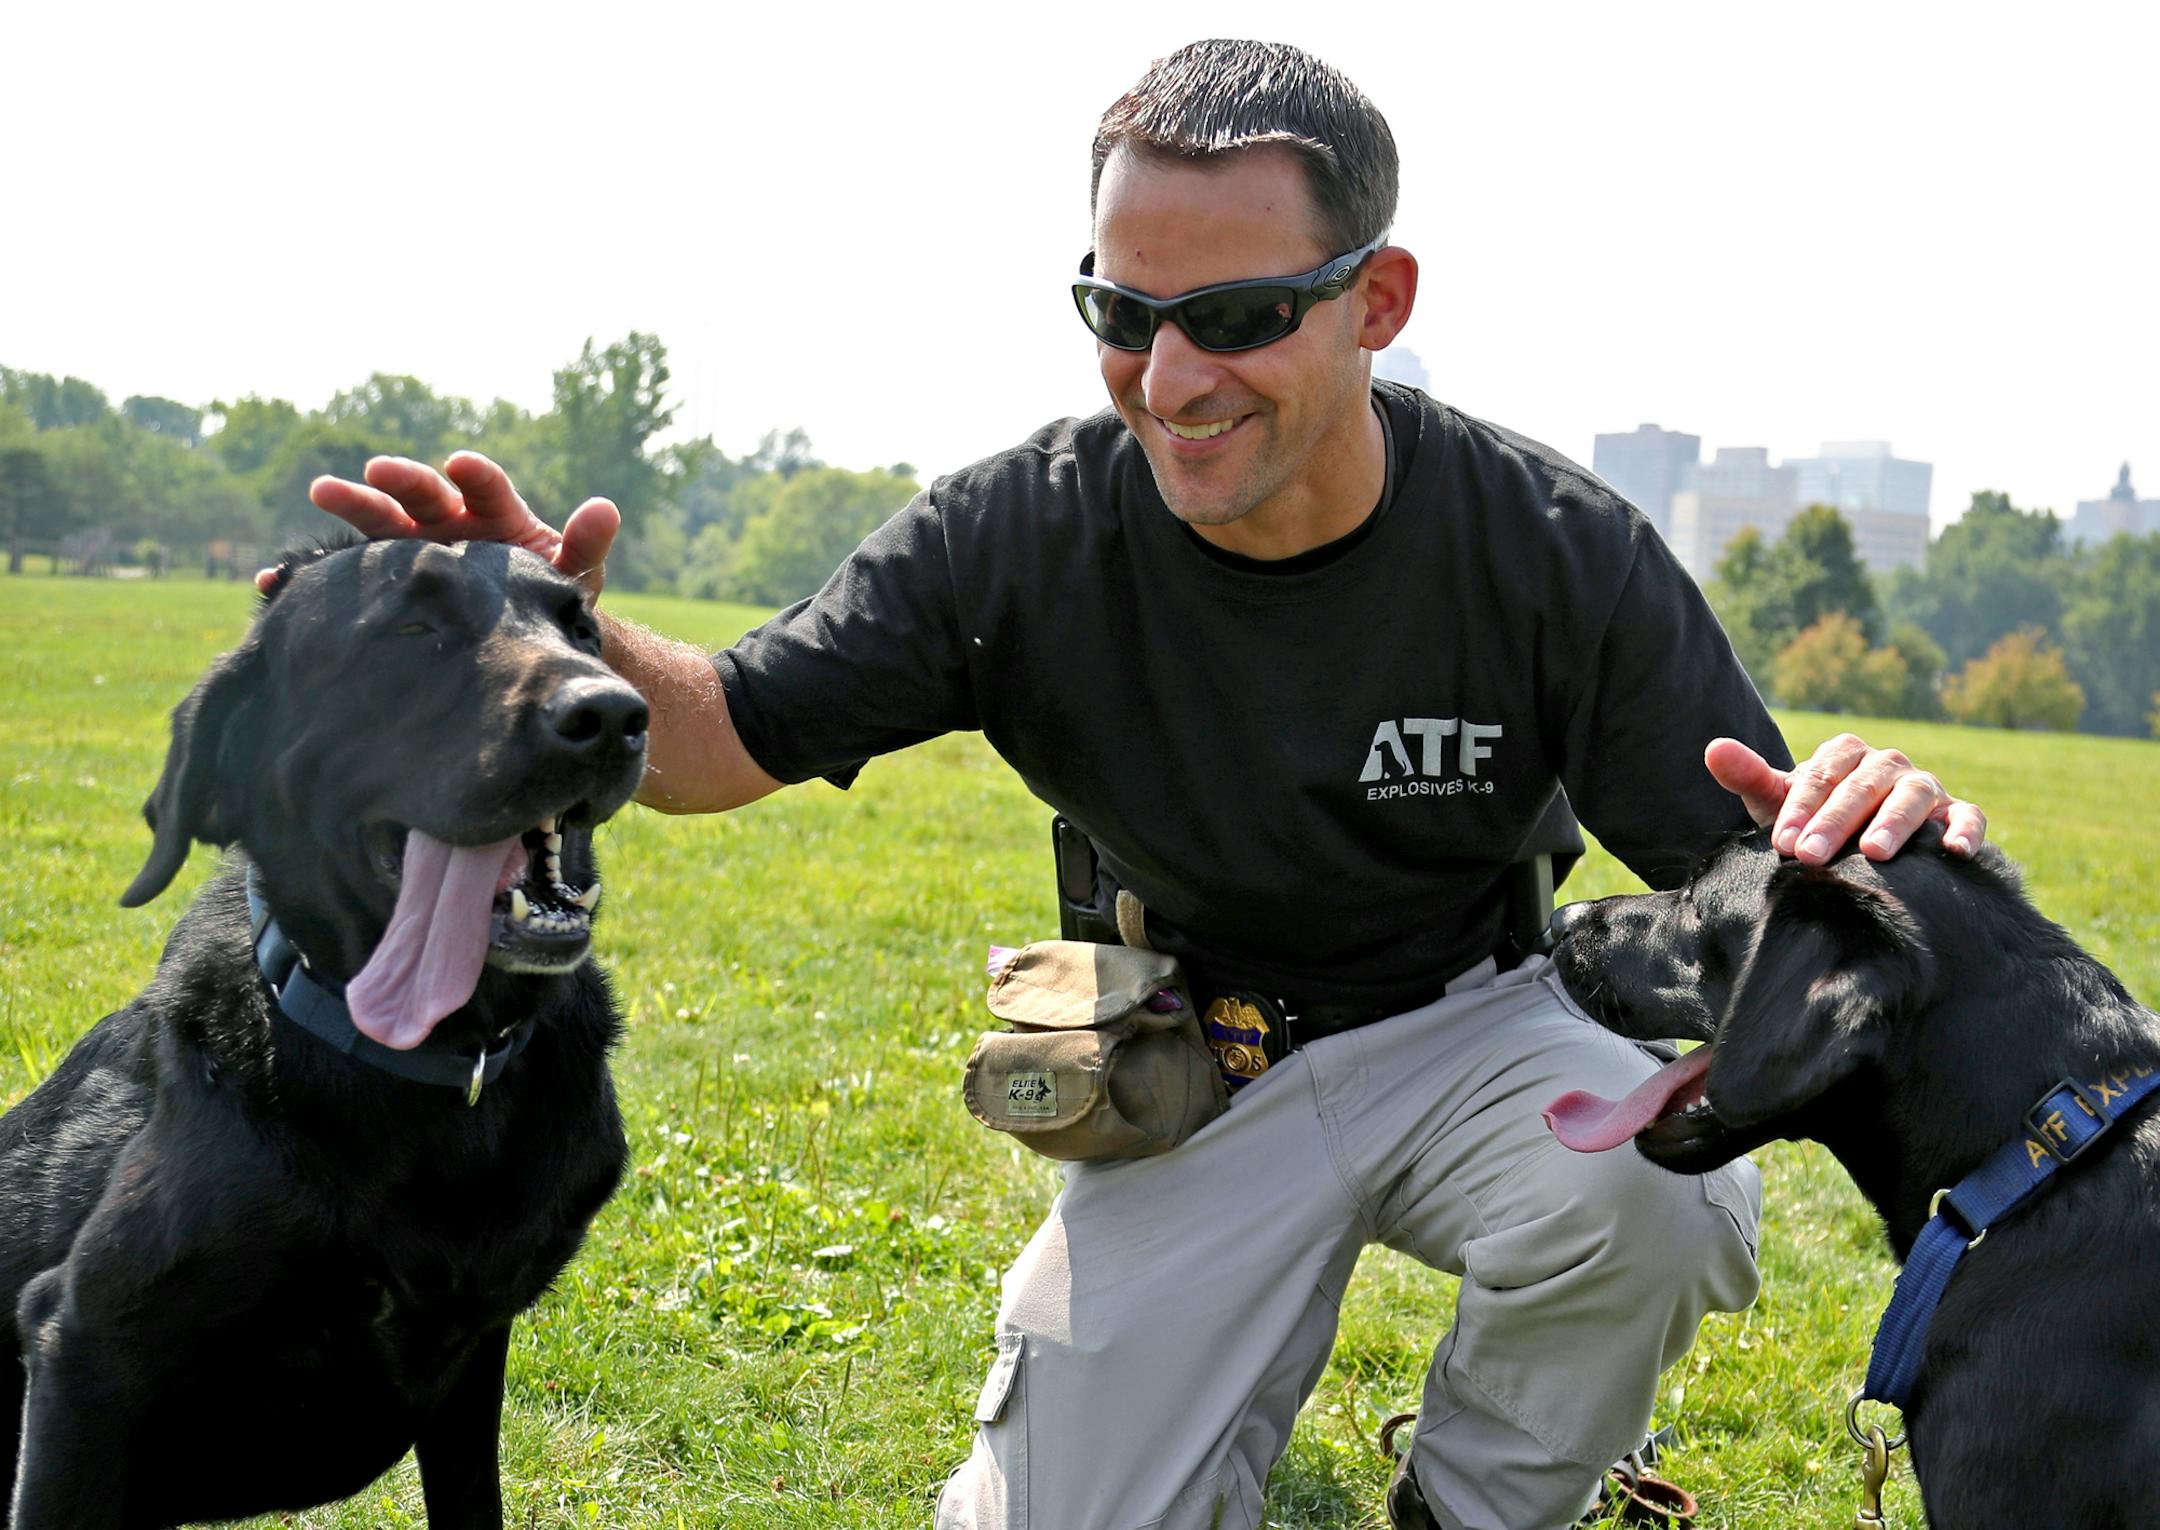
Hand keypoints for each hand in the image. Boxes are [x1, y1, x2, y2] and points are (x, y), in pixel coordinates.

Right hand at [254, 453, 619, 595]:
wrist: (520, 638)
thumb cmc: (548, 595)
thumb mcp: (572, 574)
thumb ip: (585, 544)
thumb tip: (606, 507)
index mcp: (494, 514)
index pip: (486, 487)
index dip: (476, 475)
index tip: (463, 465)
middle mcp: (449, 521)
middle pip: (423, 493)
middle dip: (402, 479)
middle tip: (378, 469)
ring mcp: (415, 548)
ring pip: (380, 522)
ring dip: (353, 505)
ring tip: (323, 491)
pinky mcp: (390, 579)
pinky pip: (348, 575)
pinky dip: (314, 576)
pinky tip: (278, 581)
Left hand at [1705, 733, 1986, 864]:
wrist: (1857, 847)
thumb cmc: (1811, 823)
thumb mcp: (1779, 804)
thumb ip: (1750, 777)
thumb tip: (1713, 748)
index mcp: (1844, 756)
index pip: (1820, 775)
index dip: (1799, 808)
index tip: (1779, 842)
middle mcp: (1887, 764)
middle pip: (1862, 786)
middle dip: (1835, 821)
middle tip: (1811, 855)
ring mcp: (1925, 786)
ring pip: (1914, 795)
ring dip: (1895, 821)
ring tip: (1874, 853)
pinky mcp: (1956, 812)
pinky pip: (1969, 815)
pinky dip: (1965, 829)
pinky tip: (1955, 852)